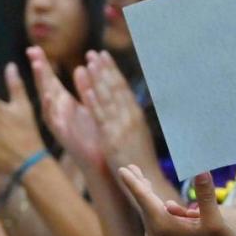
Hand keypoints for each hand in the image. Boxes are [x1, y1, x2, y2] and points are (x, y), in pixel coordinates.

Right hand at [27, 47, 104, 170]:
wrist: (101, 160)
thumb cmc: (95, 134)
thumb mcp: (90, 106)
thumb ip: (85, 88)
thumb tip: (82, 66)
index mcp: (66, 103)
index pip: (53, 80)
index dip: (44, 65)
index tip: (35, 48)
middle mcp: (59, 111)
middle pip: (46, 85)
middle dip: (39, 69)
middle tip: (31, 50)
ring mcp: (59, 121)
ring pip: (47, 99)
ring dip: (42, 82)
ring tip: (36, 64)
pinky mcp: (62, 134)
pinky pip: (53, 120)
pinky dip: (51, 108)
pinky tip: (49, 96)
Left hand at [84, 51, 157, 172]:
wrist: (148, 183)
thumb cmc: (142, 163)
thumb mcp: (139, 138)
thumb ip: (132, 123)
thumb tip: (127, 111)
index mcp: (137, 117)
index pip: (123, 89)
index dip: (113, 72)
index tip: (105, 58)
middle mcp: (130, 118)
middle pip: (116, 89)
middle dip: (105, 69)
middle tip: (95, 53)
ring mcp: (121, 128)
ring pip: (108, 98)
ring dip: (97, 79)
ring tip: (88, 63)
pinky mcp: (112, 139)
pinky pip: (101, 117)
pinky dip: (94, 102)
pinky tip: (86, 89)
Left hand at [118, 165, 235, 235]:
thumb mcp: (216, 219)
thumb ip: (205, 195)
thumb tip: (200, 171)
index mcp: (164, 228)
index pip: (144, 199)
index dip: (134, 182)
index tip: (123, 169)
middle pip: (145, 209)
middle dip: (140, 188)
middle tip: (132, 170)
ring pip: (152, 221)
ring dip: (152, 205)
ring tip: (152, 190)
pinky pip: (157, 234)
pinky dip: (160, 220)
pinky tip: (171, 212)